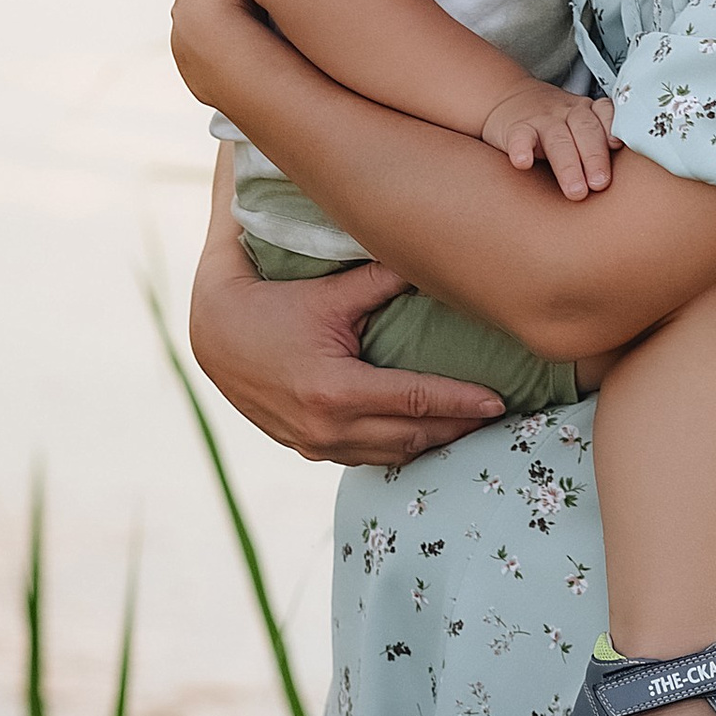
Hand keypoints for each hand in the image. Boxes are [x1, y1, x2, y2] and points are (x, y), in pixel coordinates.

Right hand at [188, 185, 502, 469]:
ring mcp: (316, 445)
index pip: (417, 401)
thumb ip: (380, 280)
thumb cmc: (272, 305)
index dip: (462, 403)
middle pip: (413, 437)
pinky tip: (425, 437)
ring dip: (433, 444)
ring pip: (392, 455)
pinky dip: (400, 448)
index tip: (498, 400)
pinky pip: (367, 458)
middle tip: (501, 417)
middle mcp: (328, 428)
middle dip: (459, 429)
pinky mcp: (309, 449)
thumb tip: (432, 256)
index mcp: (337, 391)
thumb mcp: (328, 292)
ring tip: (472, 429)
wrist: (214, 336)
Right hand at [478, 79, 615, 200]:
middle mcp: (567, 113)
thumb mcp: (579, 123)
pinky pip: (520, 137)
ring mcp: (541, 120)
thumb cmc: (553, 121)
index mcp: (587, 112)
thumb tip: (633, 178)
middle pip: (586, 131)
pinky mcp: (515, 129)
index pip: (605, 115)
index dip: (612, 130)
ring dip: (568, 165)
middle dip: (595, 157)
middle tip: (600, 184)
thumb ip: (601, 141)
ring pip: (558, 139)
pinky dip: (521, 149)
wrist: (507, 98)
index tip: (618, 147)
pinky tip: (523, 162)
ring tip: (575, 190)